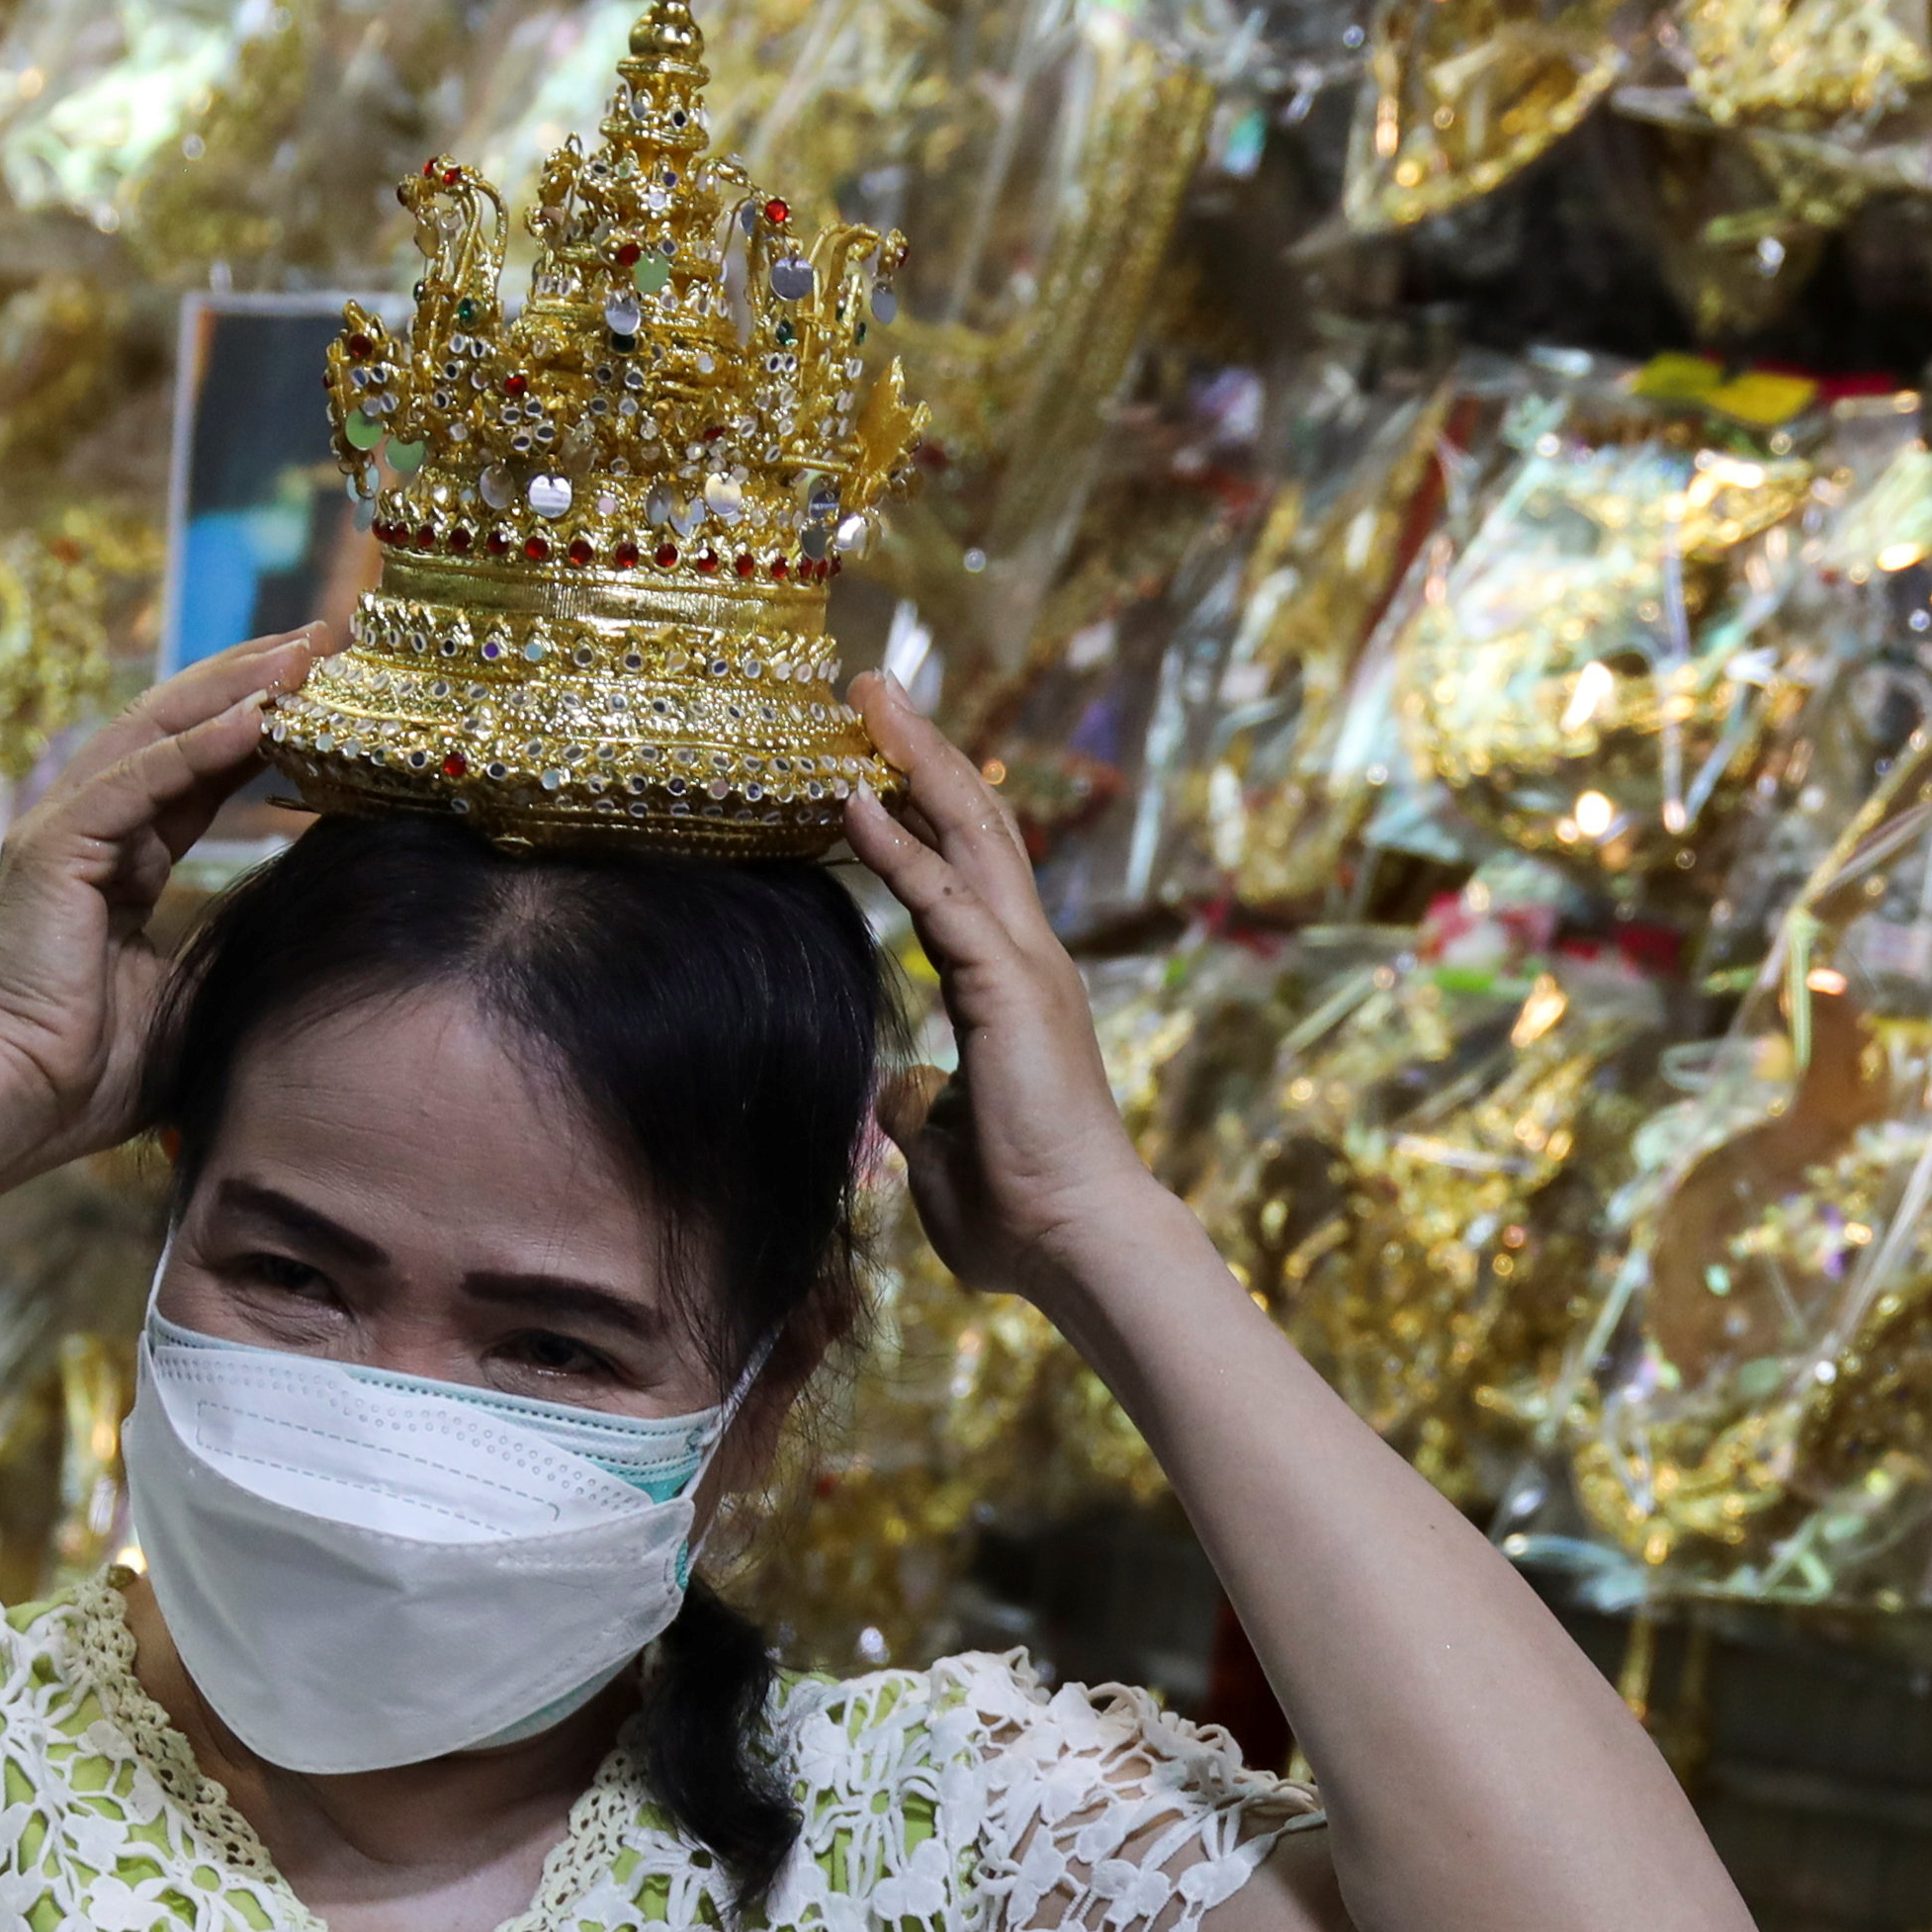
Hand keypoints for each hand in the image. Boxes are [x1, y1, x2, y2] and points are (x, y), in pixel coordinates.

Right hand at [0, 626, 329, 1173]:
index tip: (332, 689)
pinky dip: (199, 744)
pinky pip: (138, 778)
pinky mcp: (53, 845)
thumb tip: (324, 916)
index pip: (201, 766)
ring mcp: (67, 828)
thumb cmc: (100, 1069)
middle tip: (329, 638)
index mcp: (124, 857)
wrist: (22, 1104)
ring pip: (159, 731)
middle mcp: (92, 826)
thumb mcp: (199, 984)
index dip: (264, 722)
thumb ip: (241, 934)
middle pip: (180, 725)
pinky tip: (259, 714)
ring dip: (235, 687)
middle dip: (254, 676)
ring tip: (305, 653)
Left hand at [841, 676, 1165, 1315]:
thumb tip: (896, 1096)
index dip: (917, 808)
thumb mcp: (944, 1150)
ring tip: (868, 698)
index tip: (872, 758)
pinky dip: (896, 844)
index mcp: (1012, 984)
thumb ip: (921, 1111)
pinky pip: (942, 897)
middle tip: (871, 686)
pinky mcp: (1010, 986)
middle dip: (922, 748)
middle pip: (974, 823)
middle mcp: (1026, 956)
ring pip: (970, 833)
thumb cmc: (1020, 1214)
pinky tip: (855, 797)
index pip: (960, 869)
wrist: (1076, 1244)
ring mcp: (1025, 964)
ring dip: (915, 760)